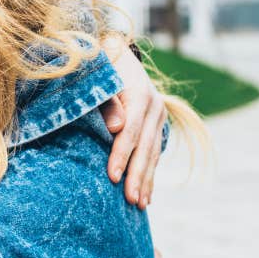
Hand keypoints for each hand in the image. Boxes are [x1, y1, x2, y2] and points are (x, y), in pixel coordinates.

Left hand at [101, 44, 168, 209]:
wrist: (116, 52)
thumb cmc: (99, 69)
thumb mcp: (99, 79)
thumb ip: (106, 103)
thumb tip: (115, 128)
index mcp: (139, 94)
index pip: (129, 131)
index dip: (121, 155)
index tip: (113, 178)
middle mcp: (154, 105)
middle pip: (145, 147)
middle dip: (138, 176)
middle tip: (131, 201)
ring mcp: (158, 115)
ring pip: (153, 153)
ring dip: (147, 180)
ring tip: (140, 205)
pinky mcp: (156, 124)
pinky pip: (154, 153)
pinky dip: (149, 173)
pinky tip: (147, 194)